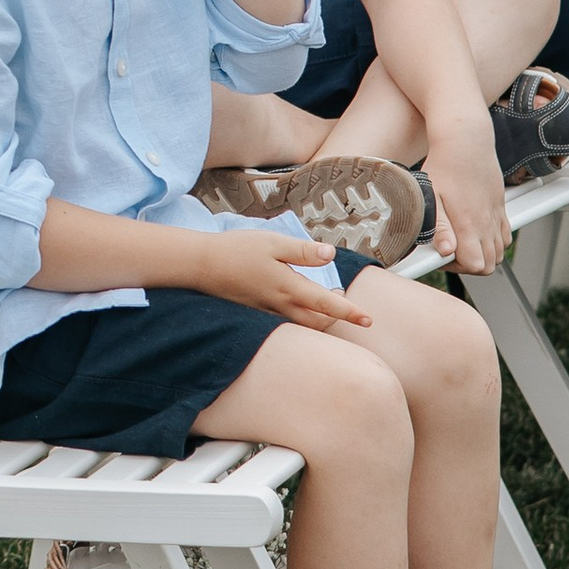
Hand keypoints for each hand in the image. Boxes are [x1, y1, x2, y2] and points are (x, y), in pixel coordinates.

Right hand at [191, 227, 369, 328]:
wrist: (200, 265)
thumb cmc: (236, 250)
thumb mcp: (273, 243)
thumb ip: (303, 251)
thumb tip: (331, 255)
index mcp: (288, 287)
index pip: (326, 305)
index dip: (349, 312)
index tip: (368, 320)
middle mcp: (280, 304)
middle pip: (316, 323)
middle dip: (335, 319)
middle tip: (344, 304)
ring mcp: (267, 310)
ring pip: (301, 325)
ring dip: (318, 320)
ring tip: (325, 304)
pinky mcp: (256, 310)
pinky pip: (284, 322)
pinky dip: (299, 318)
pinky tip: (297, 305)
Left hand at [422, 108, 509, 277]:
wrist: (465, 140)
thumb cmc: (444, 165)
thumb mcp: (431, 196)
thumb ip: (438, 227)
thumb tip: (445, 252)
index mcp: (469, 222)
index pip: (475, 265)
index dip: (455, 267)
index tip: (440, 254)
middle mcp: (487, 222)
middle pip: (488, 264)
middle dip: (468, 265)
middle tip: (448, 249)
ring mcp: (496, 216)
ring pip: (499, 253)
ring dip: (482, 255)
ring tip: (460, 241)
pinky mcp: (500, 208)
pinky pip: (505, 237)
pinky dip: (493, 242)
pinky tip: (475, 232)